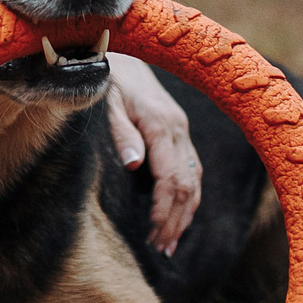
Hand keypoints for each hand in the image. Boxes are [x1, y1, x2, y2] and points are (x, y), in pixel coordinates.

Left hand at [106, 51, 201, 254]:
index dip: (165, 209)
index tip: (153, 233)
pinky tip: (178, 219)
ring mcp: (183, 132)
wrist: (123, 53)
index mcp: (162, 125)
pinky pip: (193, 172)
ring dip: (184, 216)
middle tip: (160, 248)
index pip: (172, 178)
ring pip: (195, 182)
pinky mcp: (180, 134)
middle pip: (187, 185)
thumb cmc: (110, 80)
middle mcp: (178, 130)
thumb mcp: (108, 102)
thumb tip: (134, 165)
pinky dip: (188, 199)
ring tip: (169, 245)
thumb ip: (121, 133)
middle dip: (175, 220)